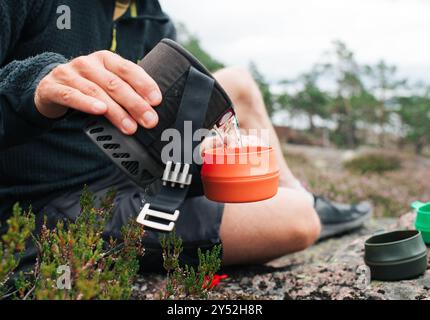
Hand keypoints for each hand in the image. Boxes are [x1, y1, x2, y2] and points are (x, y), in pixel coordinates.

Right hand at [34, 50, 161, 133]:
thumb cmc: (86, 87)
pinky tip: (99, 111)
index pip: (128, 69)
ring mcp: (69, 74)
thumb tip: (151, 110)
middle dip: (136, 104)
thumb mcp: (106, 83)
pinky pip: (72, 96)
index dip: (144, 84)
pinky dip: (87, 104)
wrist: (49, 88)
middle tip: (149, 121)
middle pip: (115, 83)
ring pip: (97, 92)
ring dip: (116, 111)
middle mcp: (88, 63)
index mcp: (105, 59)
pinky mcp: (54, 87)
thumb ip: (126, 90)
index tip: (157, 101)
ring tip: (130, 126)